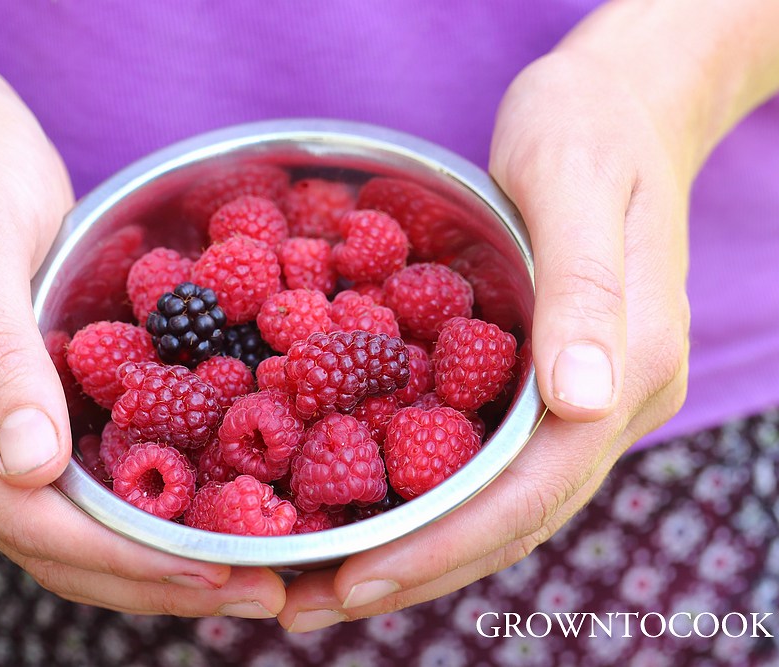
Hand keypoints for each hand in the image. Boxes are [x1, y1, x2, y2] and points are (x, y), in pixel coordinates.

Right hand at [0, 41, 284, 616]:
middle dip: (152, 578)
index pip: (21, 512)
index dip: (119, 554)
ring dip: (152, 561)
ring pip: (65, 524)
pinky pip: (78, 475)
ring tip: (243, 575)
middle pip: (49, 540)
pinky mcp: (22, 396)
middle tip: (260, 592)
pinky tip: (200, 515)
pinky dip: (138, 510)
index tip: (213, 570)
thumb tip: (30, 466)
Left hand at [277, 47, 691, 630]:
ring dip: (412, 550)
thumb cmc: (590, 130)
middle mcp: (604, 401)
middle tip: (307, 605)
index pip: (531, 488)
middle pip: (508, 517)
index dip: (442, 544)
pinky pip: (483, 461)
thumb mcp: (576, 183)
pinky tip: (363, 508)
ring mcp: (579, 397)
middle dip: (411, 568)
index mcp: (624, 365)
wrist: (618, 107)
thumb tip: (580, 397)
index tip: (354, 580)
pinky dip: (424, 497)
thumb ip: (585, 289)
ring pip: (495, 503)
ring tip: (319, 582)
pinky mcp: (544, 383)